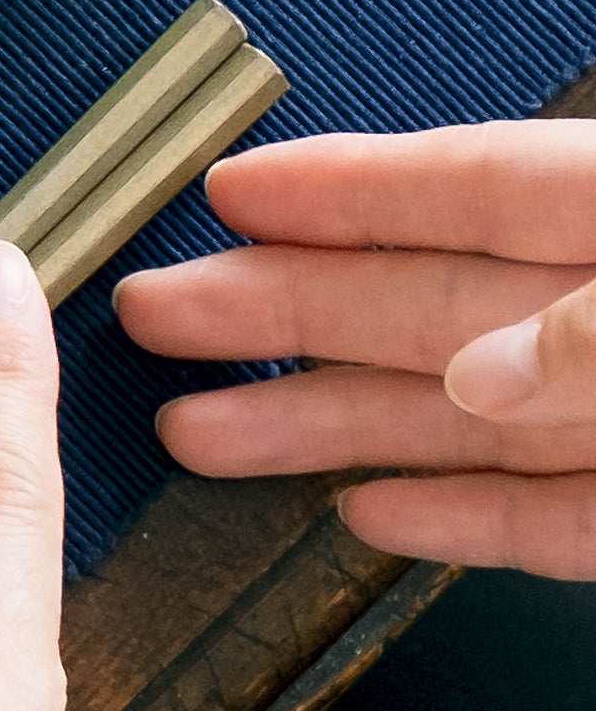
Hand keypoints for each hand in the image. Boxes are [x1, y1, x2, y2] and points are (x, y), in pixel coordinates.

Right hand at [114, 122, 595, 577]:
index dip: (342, 188)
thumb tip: (481, 375)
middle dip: (277, 308)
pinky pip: (549, 522)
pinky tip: (365, 514)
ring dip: (322, 425)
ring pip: (460, 422)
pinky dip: (457, 521)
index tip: (231, 189)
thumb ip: (591, 332)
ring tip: (198, 431)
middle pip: (424, 306)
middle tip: (158, 310)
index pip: (471, 188)